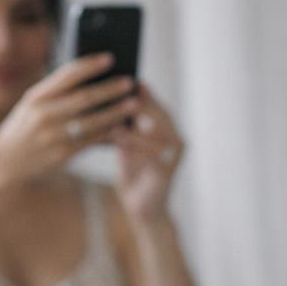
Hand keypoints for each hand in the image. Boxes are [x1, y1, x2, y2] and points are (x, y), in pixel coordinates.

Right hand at [0, 54, 141, 188]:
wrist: (7, 161)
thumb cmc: (27, 124)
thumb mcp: (33, 104)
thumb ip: (58, 91)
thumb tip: (95, 76)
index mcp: (36, 96)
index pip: (66, 75)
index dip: (90, 65)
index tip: (110, 58)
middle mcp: (43, 114)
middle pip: (84, 98)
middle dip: (110, 89)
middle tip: (130, 82)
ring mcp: (52, 135)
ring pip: (92, 121)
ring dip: (116, 112)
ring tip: (134, 104)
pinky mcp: (62, 154)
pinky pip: (91, 141)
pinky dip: (109, 133)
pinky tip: (123, 126)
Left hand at [111, 83, 184, 224]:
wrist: (143, 209)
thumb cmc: (134, 174)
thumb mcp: (128, 144)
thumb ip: (126, 124)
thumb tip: (110, 97)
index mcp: (168, 130)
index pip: (155, 105)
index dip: (141, 91)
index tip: (120, 76)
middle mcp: (176, 139)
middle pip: (159, 113)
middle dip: (139, 101)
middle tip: (116, 89)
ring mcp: (175, 154)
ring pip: (157, 130)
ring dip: (134, 120)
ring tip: (113, 112)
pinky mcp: (168, 169)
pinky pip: (151, 151)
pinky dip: (133, 142)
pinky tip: (115, 136)